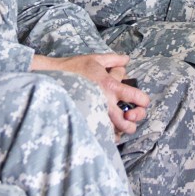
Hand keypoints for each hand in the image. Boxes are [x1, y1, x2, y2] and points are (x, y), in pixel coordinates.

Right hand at [30, 53, 148, 139]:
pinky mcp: (85, 122)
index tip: (141, 101)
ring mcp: (95, 115)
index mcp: (110, 87)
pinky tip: (106, 128)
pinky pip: (100, 136)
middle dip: (134, 121)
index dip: (143, 101)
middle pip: (129, 122)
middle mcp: (105, 104)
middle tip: (130, 116)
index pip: (136, 97)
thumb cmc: (72, 68)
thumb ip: (112, 59)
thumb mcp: (94, 60)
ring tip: (119, 124)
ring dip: (120, 130)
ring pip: (115, 132)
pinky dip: (106, 135)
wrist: (51, 78)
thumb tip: (126, 59)